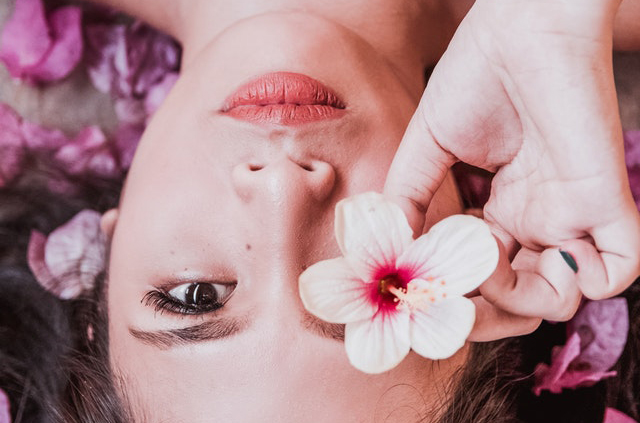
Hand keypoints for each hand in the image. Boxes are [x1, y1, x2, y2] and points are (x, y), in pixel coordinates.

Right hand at [384, 0, 639, 340]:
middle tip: (452, 295)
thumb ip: (407, 198)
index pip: (479, 274)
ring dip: (522, 300)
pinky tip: (547, 253)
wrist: (520, 29)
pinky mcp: (603, 201)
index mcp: (497, 208)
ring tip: (492, 260)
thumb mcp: (426, 147)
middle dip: (483, 311)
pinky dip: (587, 284)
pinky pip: (618, 273)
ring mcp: (568, 214)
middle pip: (517, 298)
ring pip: (561, 297)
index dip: (452, 292)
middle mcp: (533, 219)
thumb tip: (389, 251)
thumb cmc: (475, 78)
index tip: (419, 293)